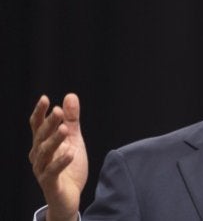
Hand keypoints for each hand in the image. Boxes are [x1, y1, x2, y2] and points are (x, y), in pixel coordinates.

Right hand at [29, 93, 87, 220]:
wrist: (69, 197)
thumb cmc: (69, 168)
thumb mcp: (73, 140)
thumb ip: (71, 120)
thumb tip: (70, 96)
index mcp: (42, 145)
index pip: (38, 126)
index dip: (40, 113)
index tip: (45, 99)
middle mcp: (38, 156)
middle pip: (41, 137)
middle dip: (49, 123)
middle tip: (58, 111)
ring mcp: (42, 170)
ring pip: (45, 153)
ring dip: (54, 140)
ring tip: (64, 129)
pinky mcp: (49, 183)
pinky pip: (53, 171)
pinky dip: (61, 162)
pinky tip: (70, 153)